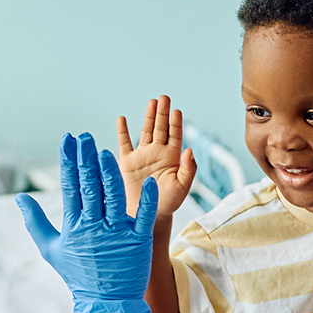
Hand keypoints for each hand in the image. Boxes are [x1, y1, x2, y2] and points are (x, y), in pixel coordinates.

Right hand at [16, 133, 160, 312]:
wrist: (105, 304)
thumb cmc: (77, 275)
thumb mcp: (51, 249)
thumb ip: (35, 222)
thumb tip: (19, 198)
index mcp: (74, 226)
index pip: (70, 186)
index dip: (68, 162)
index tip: (68, 141)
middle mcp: (93, 227)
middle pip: (89, 187)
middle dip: (86, 160)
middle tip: (85, 137)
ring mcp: (116, 234)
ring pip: (113, 197)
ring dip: (109, 174)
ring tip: (105, 152)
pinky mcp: (138, 242)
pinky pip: (143, 217)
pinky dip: (146, 200)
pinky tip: (147, 181)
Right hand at [115, 96, 196, 220]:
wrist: (146, 214)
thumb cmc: (167, 202)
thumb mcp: (182, 187)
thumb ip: (188, 169)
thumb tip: (190, 150)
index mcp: (172, 157)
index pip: (175, 135)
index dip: (176, 123)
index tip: (177, 111)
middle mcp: (157, 152)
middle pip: (161, 128)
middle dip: (163, 113)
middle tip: (164, 97)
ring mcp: (142, 155)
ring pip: (145, 131)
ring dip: (149, 117)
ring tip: (152, 102)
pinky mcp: (127, 162)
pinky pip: (124, 143)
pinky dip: (122, 131)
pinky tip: (122, 118)